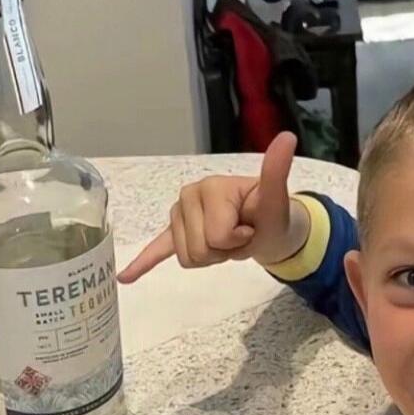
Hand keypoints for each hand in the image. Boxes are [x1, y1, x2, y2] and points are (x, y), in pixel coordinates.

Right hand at [117, 132, 309, 282]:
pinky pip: (157, 248)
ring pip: (186, 257)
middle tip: (242, 236)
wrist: (274, 228)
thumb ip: (276, 171)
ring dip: (212, 258)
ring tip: (230, 242)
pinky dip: (142, 263)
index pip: (216, 236)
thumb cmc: (274, 215)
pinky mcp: (177, 231)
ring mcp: (180, 214)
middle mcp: (189, 195)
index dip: (237, 240)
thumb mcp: (277, 199)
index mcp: (210, 186)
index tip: (250, 227)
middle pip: (198, 249)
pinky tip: (126, 277)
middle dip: (225, 251)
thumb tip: (287, 138)